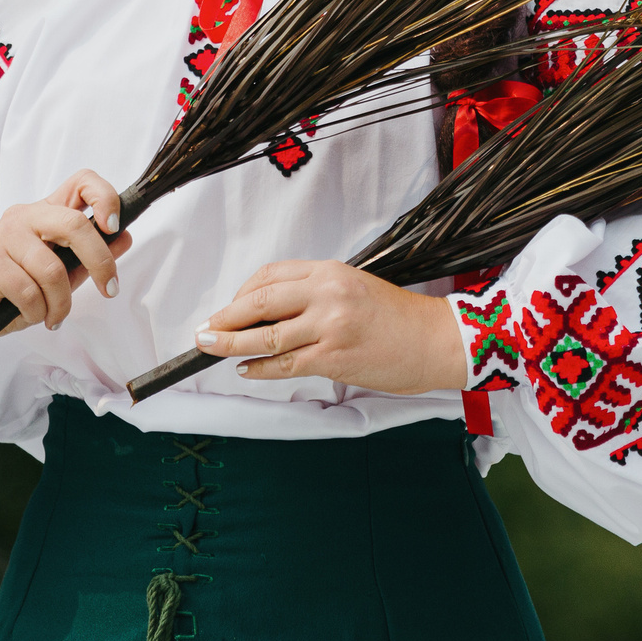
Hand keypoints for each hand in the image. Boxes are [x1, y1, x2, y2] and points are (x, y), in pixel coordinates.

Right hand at [0, 170, 132, 351]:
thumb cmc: (14, 289)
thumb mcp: (61, 273)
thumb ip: (88, 257)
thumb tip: (125, 237)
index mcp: (46, 213)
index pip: (81, 182)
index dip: (104, 197)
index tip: (115, 226)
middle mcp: (25, 216)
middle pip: (74, 224)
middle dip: (99, 261)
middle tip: (109, 288)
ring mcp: (3, 236)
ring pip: (52, 269)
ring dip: (60, 303)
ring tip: (54, 315)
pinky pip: (28, 291)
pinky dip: (37, 312)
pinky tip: (31, 315)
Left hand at [196, 261, 466, 394]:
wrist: (437, 341)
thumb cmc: (399, 318)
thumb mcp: (356, 288)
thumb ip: (316, 294)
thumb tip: (270, 312)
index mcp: (331, 271)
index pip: (271, 275)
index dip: (242, 293)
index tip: (229, 307)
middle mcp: (327, 294)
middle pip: (259, 301)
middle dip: (225, 316)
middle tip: (204, 330)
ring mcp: (329, 327)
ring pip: (265, 335)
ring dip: (230, 343)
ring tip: (210, 347)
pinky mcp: (334, 358)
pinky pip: (284, 364)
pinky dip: (259, 368)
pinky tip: (246, 369)